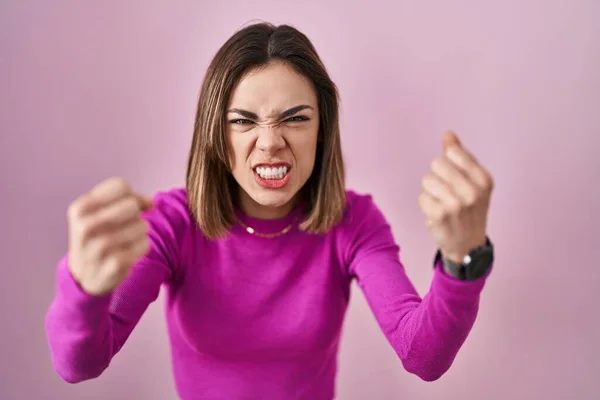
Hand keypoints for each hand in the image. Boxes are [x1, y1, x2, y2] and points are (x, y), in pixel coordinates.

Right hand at [66, 177, 153, 294]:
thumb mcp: (99, 212)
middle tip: (125, 225)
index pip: (120, 186)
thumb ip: (127, 199)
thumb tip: (151, 202)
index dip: (131, 194)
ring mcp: (100, 247)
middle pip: (132, 204)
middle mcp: (86, 227)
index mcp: (80, 209)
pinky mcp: (115, 264)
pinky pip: (145, 244)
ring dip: (139, 232)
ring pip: (142, 225)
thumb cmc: (98, 235)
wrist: (84, 276)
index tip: (128, 206)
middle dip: (135, 214)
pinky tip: (127, 253)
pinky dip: (141, 247)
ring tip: (123, 241)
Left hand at [418, 131, 493, 263]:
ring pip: (427, 179)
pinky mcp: (439, 215)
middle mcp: (472, 191)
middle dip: (438, 176)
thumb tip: (448, 134)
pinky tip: (438, 214)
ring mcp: (456, 204)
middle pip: (437, 163)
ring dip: (431, 192)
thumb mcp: (473, 181)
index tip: (456, 178)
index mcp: (484, 179)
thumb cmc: (469, 208)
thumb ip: (460, 156)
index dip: (449, 163)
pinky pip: (421, 197)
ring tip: (443, 204)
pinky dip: (427, 205)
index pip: (453, 152)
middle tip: (448, 193)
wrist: (468, 245)